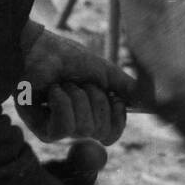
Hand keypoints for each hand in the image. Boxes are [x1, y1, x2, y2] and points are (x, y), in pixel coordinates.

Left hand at [19, 28, 132, 144]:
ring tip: (63, 84)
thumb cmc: (66, 58)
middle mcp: (77, 127)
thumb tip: (147, 101)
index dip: (118, 118)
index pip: (112, 134)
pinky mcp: (43, 131)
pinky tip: (52, 91)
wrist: (38, 49)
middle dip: (96, 100)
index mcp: (92, 115)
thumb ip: (124, 88)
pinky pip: (65, 127)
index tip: (115, 99)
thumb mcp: (103, 71)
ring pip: (84, 129)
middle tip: (81, 83)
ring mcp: (60, 131)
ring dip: (77, 97)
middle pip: (102, 132)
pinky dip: (62, 102)